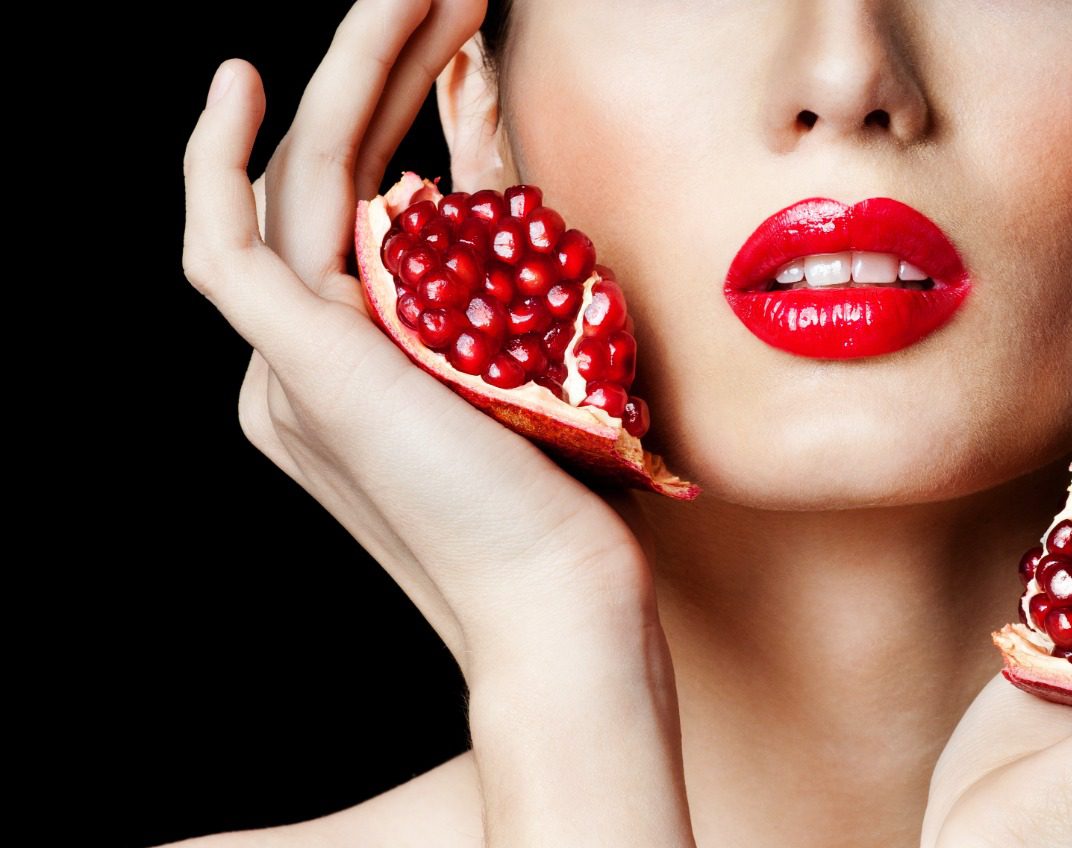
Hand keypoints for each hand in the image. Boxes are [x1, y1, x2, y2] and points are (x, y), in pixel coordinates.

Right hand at [179, 1, 692, 843]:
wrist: (559, 597)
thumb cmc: (567, 504)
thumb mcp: (533, 370)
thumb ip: (499, 298)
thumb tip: (520, 210)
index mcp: (358, 367)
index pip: (368, 202)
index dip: (404, 112)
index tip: (460, 50)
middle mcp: (307, 359)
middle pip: (332, 173)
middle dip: (383, 68)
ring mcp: (290, 360)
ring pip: (301, 178)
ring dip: (354, 68)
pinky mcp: (292, 362)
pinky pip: (227, 241)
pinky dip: (221, 159)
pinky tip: (248, 78)